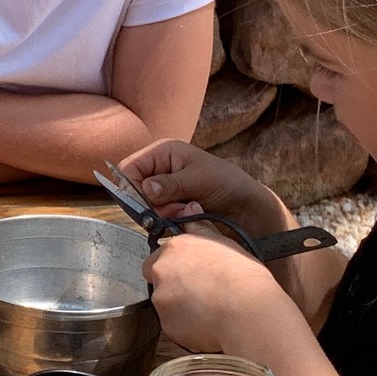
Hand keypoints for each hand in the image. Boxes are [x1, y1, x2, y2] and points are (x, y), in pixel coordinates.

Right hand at [120, 139, 280, 226]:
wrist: (247, 208)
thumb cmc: (228, 183)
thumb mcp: (200, 178)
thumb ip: (171, 184)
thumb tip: (146, 189)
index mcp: (163, 153)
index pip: (129, 168)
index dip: (132, 186)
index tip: (148, 202)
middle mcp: (159, 171)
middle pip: (134, 191)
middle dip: (153, 204)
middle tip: (177, 208)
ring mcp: (164, 192)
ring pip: (145, 209)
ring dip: (165, 215)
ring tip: (189, 212)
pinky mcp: (169, 210)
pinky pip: (156, 220)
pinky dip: (170, 222)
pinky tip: (189, 217)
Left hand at [143, 231, 292, 355]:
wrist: (248, 312)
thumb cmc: (243, 278)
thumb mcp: (224, 243)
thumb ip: (201, 229)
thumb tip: (190, 208)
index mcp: (176, 247)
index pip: (161, 255)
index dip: (178, 265)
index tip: (193, 273)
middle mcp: (162, 270)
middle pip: (157, 278)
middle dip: (172, 284)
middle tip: (199, 291)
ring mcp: (161, 298)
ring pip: (164, 302)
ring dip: (178, 306)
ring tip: (207, 309)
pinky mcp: (166, 324)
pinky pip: (171, 324)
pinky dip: (184, 325)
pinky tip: (206, 323)